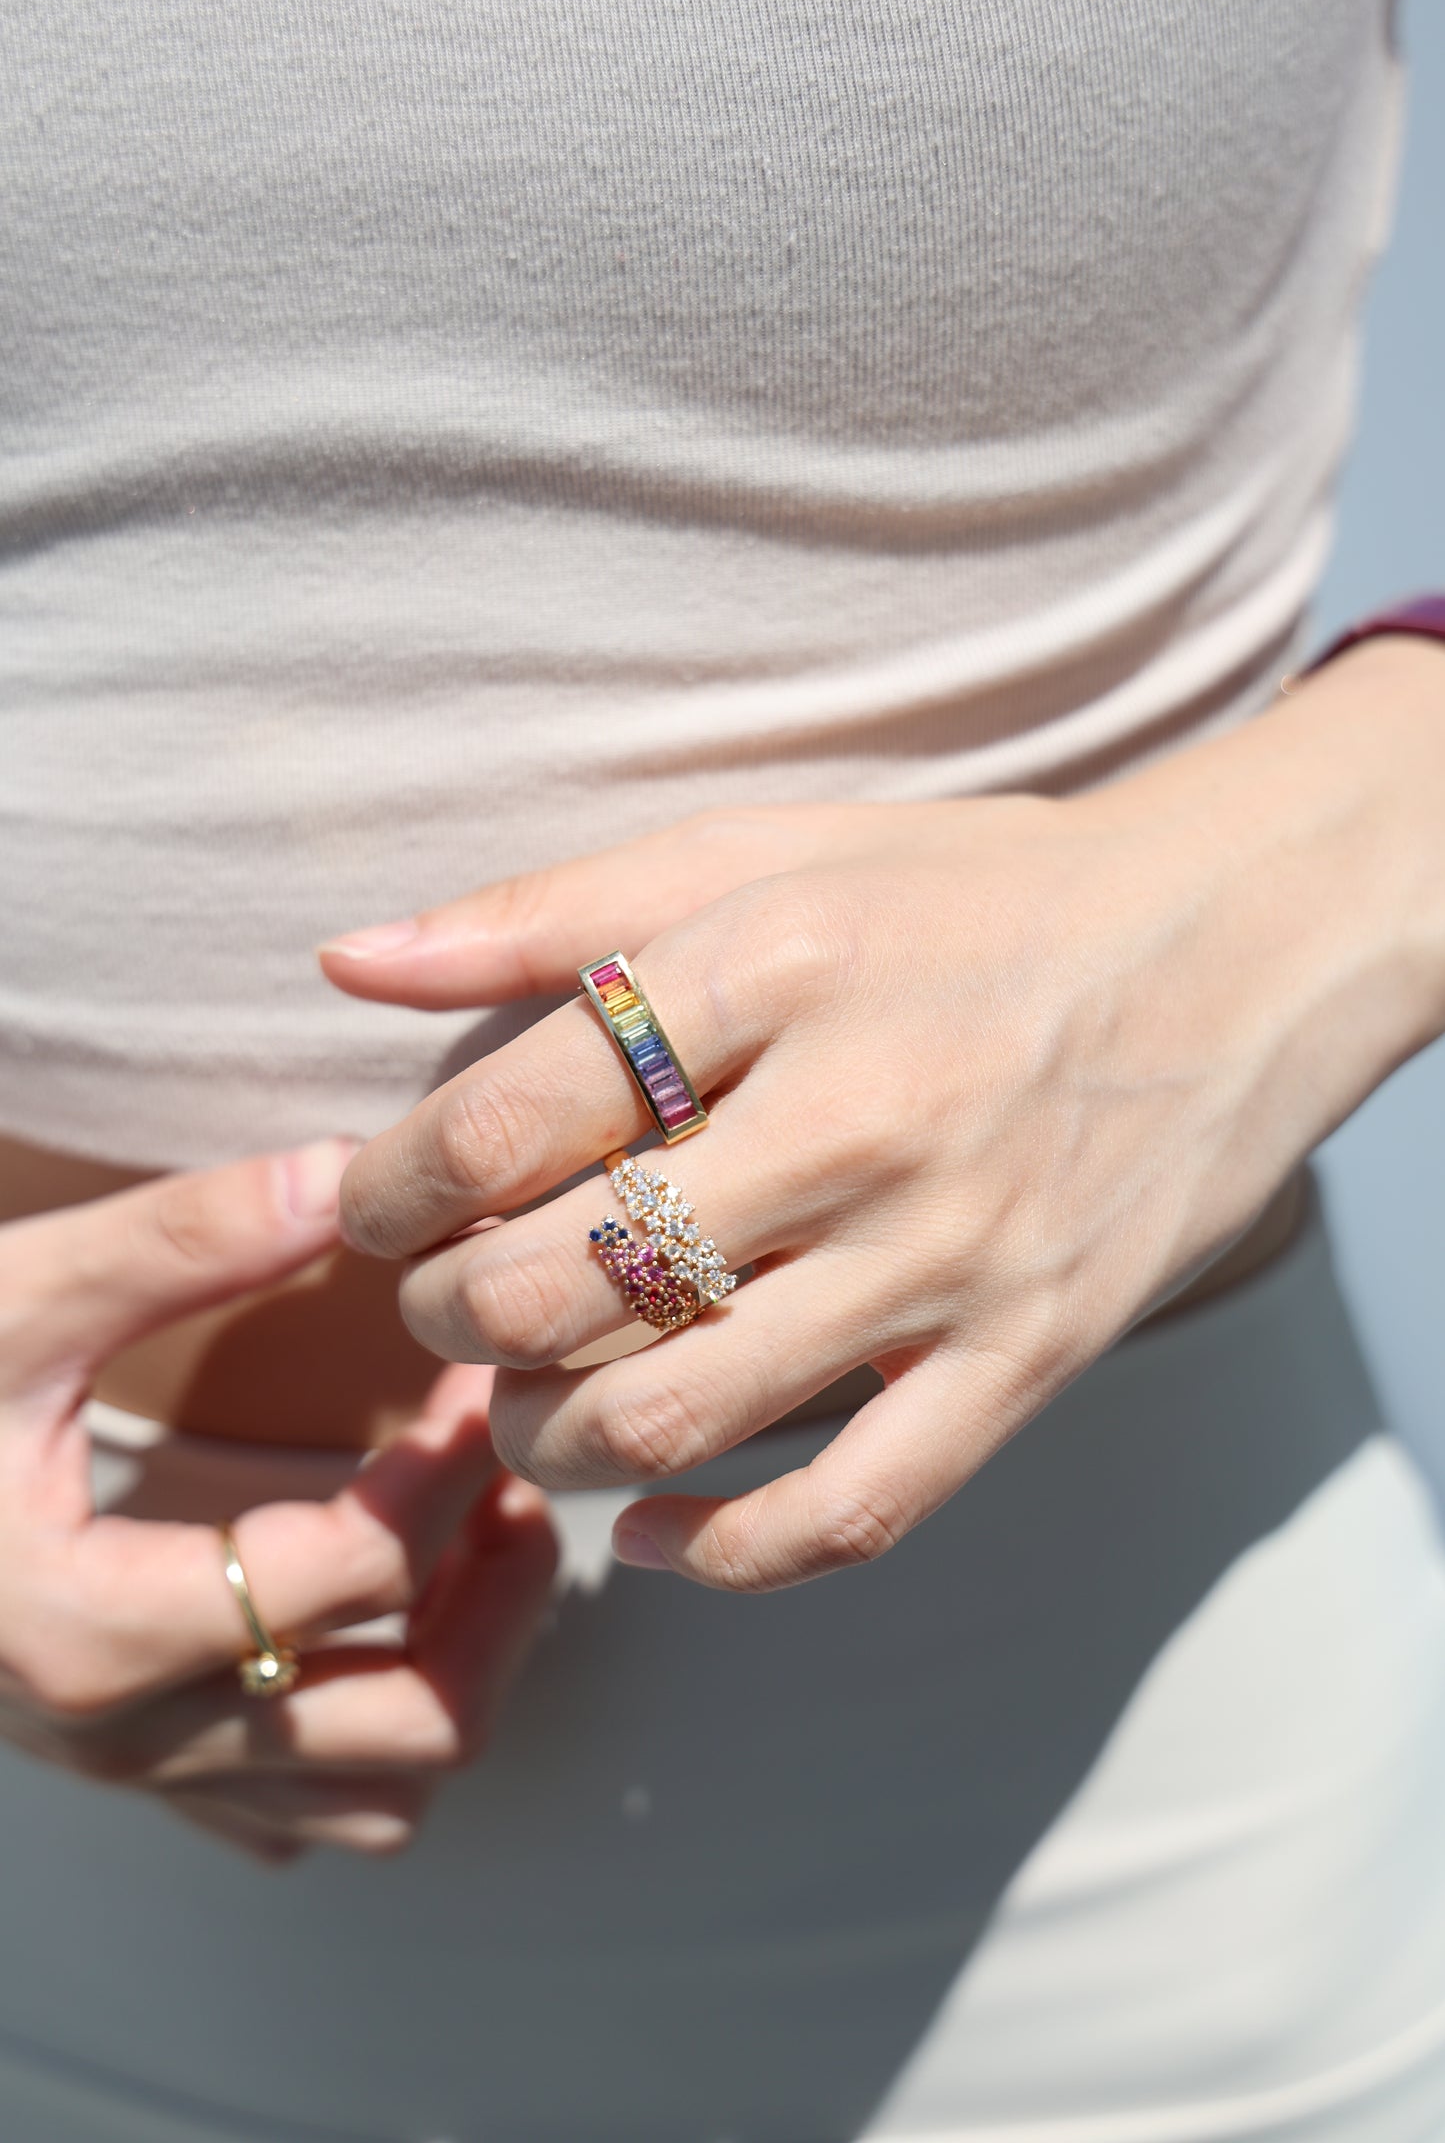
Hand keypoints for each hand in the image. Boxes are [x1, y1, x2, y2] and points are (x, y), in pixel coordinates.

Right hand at [0, 1143, 555, 1860]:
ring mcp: (135, 1772)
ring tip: (481, 1533)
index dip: (452, 1457)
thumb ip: (177, 1239)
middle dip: (498, 1591)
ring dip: (467, 1667)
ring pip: (381, 1796)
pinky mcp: (138, 1771)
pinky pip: (307, 1814)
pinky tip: (391, 1611)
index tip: (480, 1361)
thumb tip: (345, 1172)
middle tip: (513, 1463)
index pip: (358, 1569)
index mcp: (91, 1628)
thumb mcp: (8, 1300)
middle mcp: (125, 1735)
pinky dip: (386, 1731)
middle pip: (411, 1724)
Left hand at [325, 652, 1444, 1591]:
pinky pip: (854, 1507)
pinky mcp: (1029, 1351)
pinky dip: (721, 1553)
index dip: (393, 1186)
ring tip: (515, 1409)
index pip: (513, 1116)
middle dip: (447, 1320)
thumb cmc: (968, 896)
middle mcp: (865, 1112)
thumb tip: (349, 960)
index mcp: (780, 964)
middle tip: (432, 1309)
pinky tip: (644, 1532)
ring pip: (683, 1408)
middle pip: (571, 1279)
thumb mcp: (768, 848)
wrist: (1230, 948)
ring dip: (546, 1438)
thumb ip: (553, 909)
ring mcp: (955, 1249)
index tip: (373, 1207)